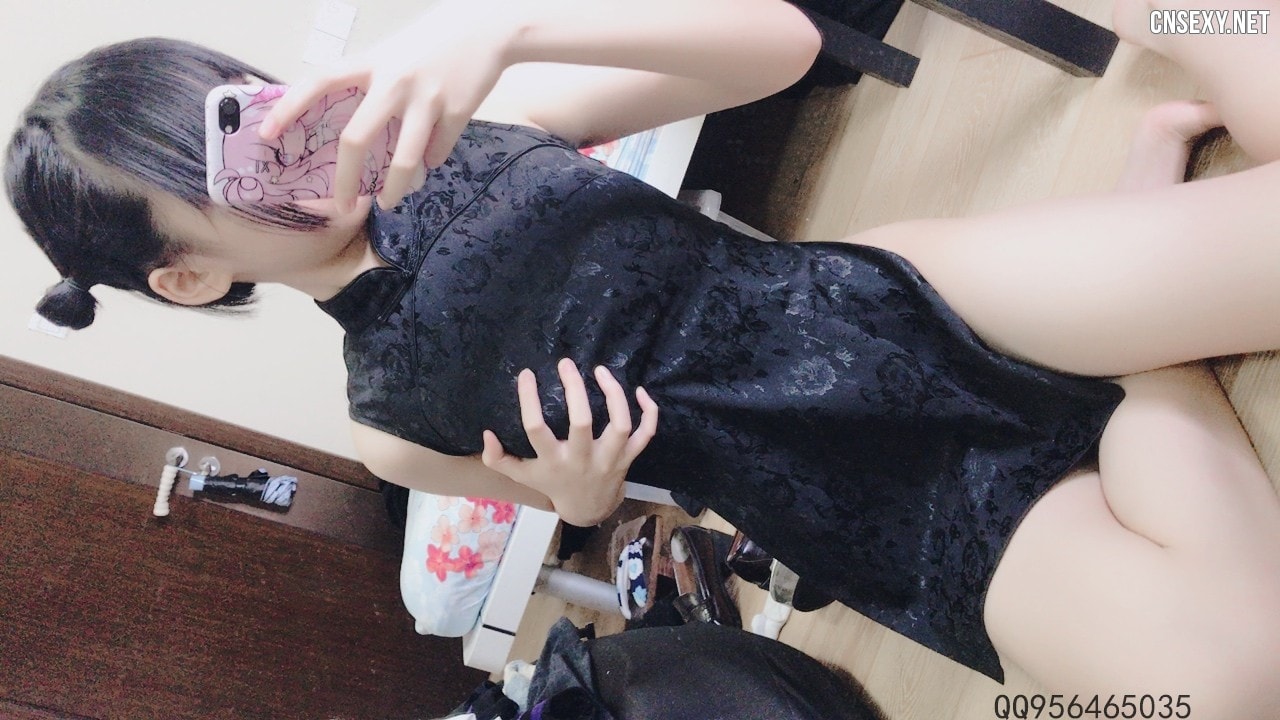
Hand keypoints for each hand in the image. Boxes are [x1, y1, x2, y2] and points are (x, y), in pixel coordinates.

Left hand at [260, 0, 507, 210]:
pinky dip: (432, 161)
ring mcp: (426, 99)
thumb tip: (357, 134)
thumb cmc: (432, 42)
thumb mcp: (392, 54)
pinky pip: (437, 153)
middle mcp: (394, 82)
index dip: (290, 108)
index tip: (267, 135)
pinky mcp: (456, 113)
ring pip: (405, 161)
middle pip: (357, 139)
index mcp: (371, 62)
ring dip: (394, 190)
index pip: (319, 82)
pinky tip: (432, 157)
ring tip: (389, 202)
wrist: (486, 28)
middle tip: (341, 205)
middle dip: (345, 180)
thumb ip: (372, 86)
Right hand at [481, 359, 658, 526]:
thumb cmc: (552, 484)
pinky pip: (646, 433)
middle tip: (565, 364)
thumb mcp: (522, 476)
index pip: (536, 429)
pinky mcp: (629, 457)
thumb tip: (487, 433)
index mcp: (554, 462)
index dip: (529, 399)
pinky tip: (638, 390)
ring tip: (600, 371)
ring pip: (620, 425)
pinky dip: (648, 411)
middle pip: (582, 422)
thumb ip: (498, 458)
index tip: (527, 374)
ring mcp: (610, 459)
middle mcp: (583, 460)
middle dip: (575, 389)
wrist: (588, 509)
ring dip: (614, 394)